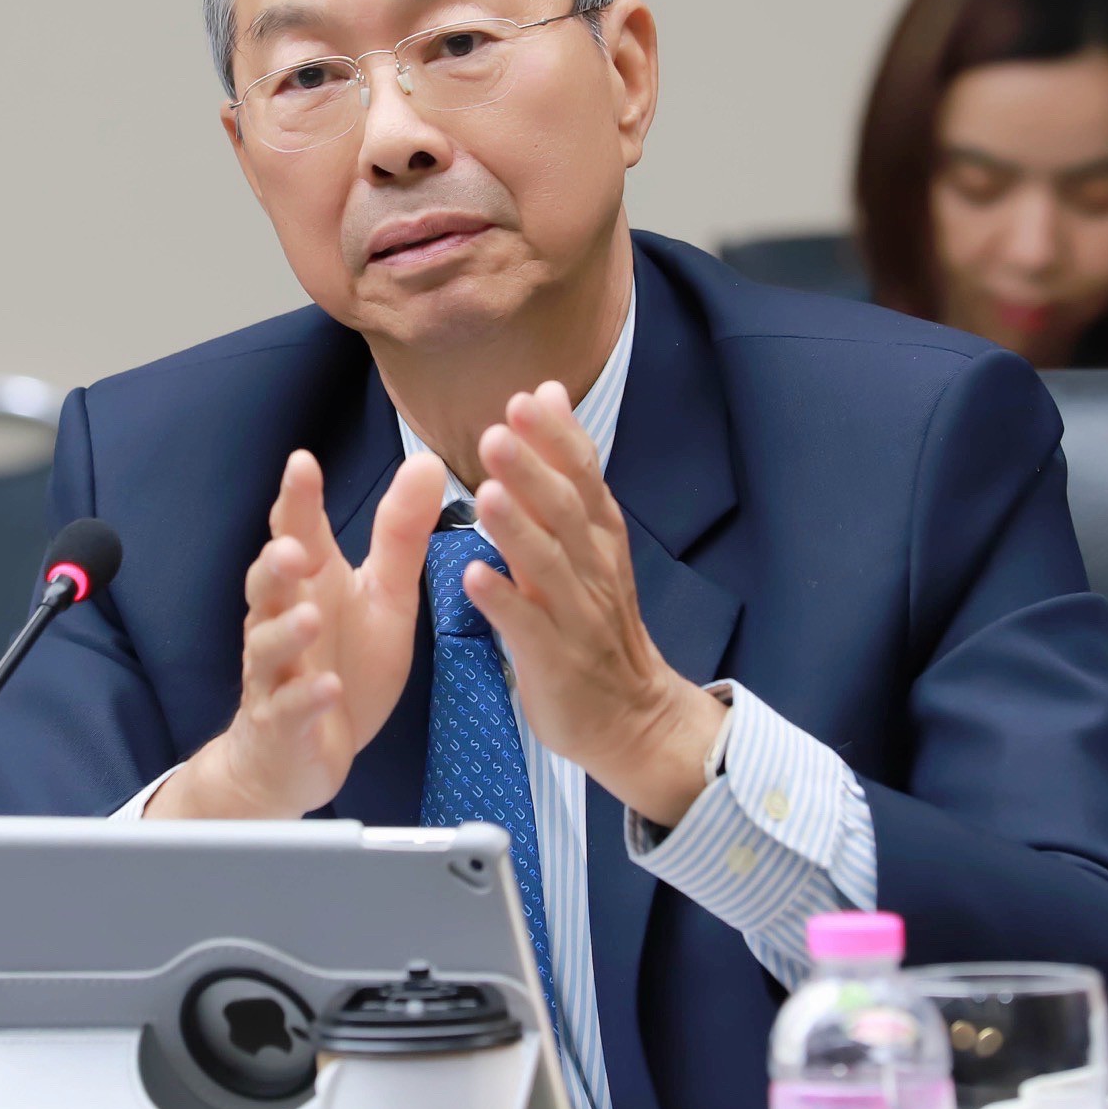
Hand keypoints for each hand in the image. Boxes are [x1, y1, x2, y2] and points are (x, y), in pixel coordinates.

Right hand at [149, 448, 444, 819]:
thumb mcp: (384, 597)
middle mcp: (282, 619)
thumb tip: (428, 461)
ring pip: (269, 646)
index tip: (302, 463)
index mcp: (310, 583)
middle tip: (293, 547)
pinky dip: (306, 698)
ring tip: (310, 617)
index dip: (296, 500)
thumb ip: (402, 534)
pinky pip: (289, 709)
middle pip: (269, 585)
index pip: (296, 532)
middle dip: (275, 564)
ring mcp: (275, 673)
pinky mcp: (281, 723)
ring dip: (287, 631)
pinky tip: (327, 688)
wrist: (296, 756)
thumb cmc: (342, 663)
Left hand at [466, 381, 726, 827]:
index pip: (584, 478)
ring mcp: (575, 617)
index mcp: (599, 538)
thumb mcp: (590, 538)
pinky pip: (527, 629)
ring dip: (517, 532)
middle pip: (565, 516)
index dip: (557, 440)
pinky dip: (503, 603)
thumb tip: (547, 392)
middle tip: (496, 435)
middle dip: (533, 475)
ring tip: (485, 495)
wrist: (634, 716)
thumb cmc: (596, 619)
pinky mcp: (555, 662)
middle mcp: (592, 569)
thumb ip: (566, 468)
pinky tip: (473, 578)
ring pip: (548, 568)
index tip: (528, 399)